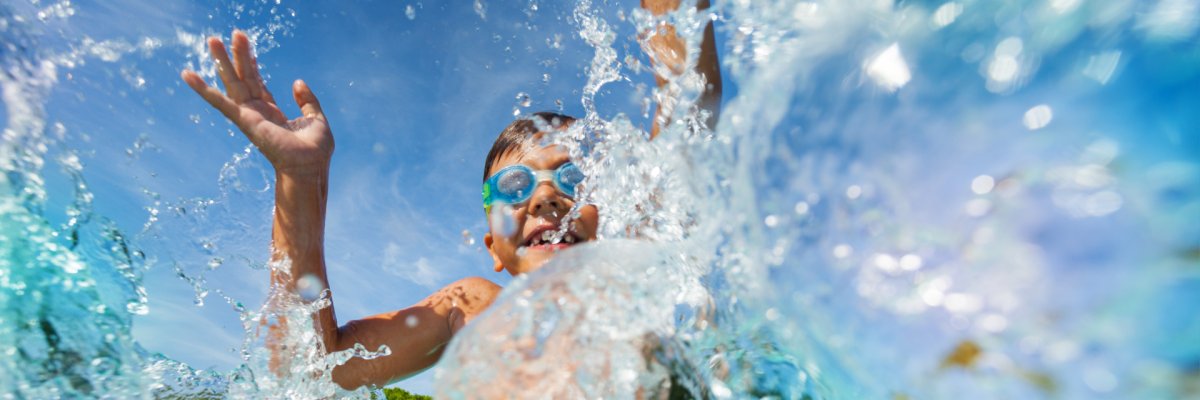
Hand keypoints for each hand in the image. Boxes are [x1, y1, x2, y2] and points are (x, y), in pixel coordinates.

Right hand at [181, 30, 332, 177]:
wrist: (310, 167)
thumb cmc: (315, 151)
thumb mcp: (316, 119)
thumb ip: (307, 100)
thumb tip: (297, 82)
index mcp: (272, 113)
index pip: (259, 84)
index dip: (254, 66)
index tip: (249, 49)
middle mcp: (257, 113)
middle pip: (245, 78)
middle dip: (238, 56)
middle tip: (235, 33)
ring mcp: (249, 116)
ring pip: (233, 82)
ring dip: (223, 61)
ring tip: (213, 39)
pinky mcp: (244, 120)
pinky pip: (221, 102)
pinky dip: (204, 89)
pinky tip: (188, 75)